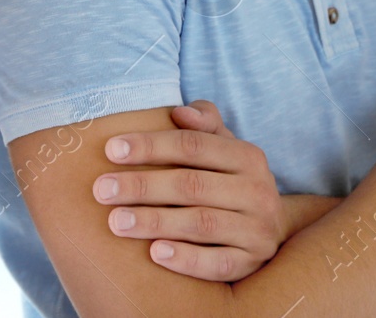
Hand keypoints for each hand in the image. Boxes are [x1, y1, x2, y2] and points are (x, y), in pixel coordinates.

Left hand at [92, 99, 288, 281]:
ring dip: (155, 222)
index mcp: (247, 156)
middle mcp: (257, 191)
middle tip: (102, 190)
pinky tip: (154, 253)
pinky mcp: (251, 264)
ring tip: (116, 222)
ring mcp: (257, 230)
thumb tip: (179, 112)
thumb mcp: (223, 147)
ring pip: (201, 224)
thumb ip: (204, 124)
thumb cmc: (230, 180)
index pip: (193, 145)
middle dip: (142, 186)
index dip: (151, 146)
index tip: (111, 150)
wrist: (273, 229)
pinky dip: (186, 259)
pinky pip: (217, 264)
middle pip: (192, 185)